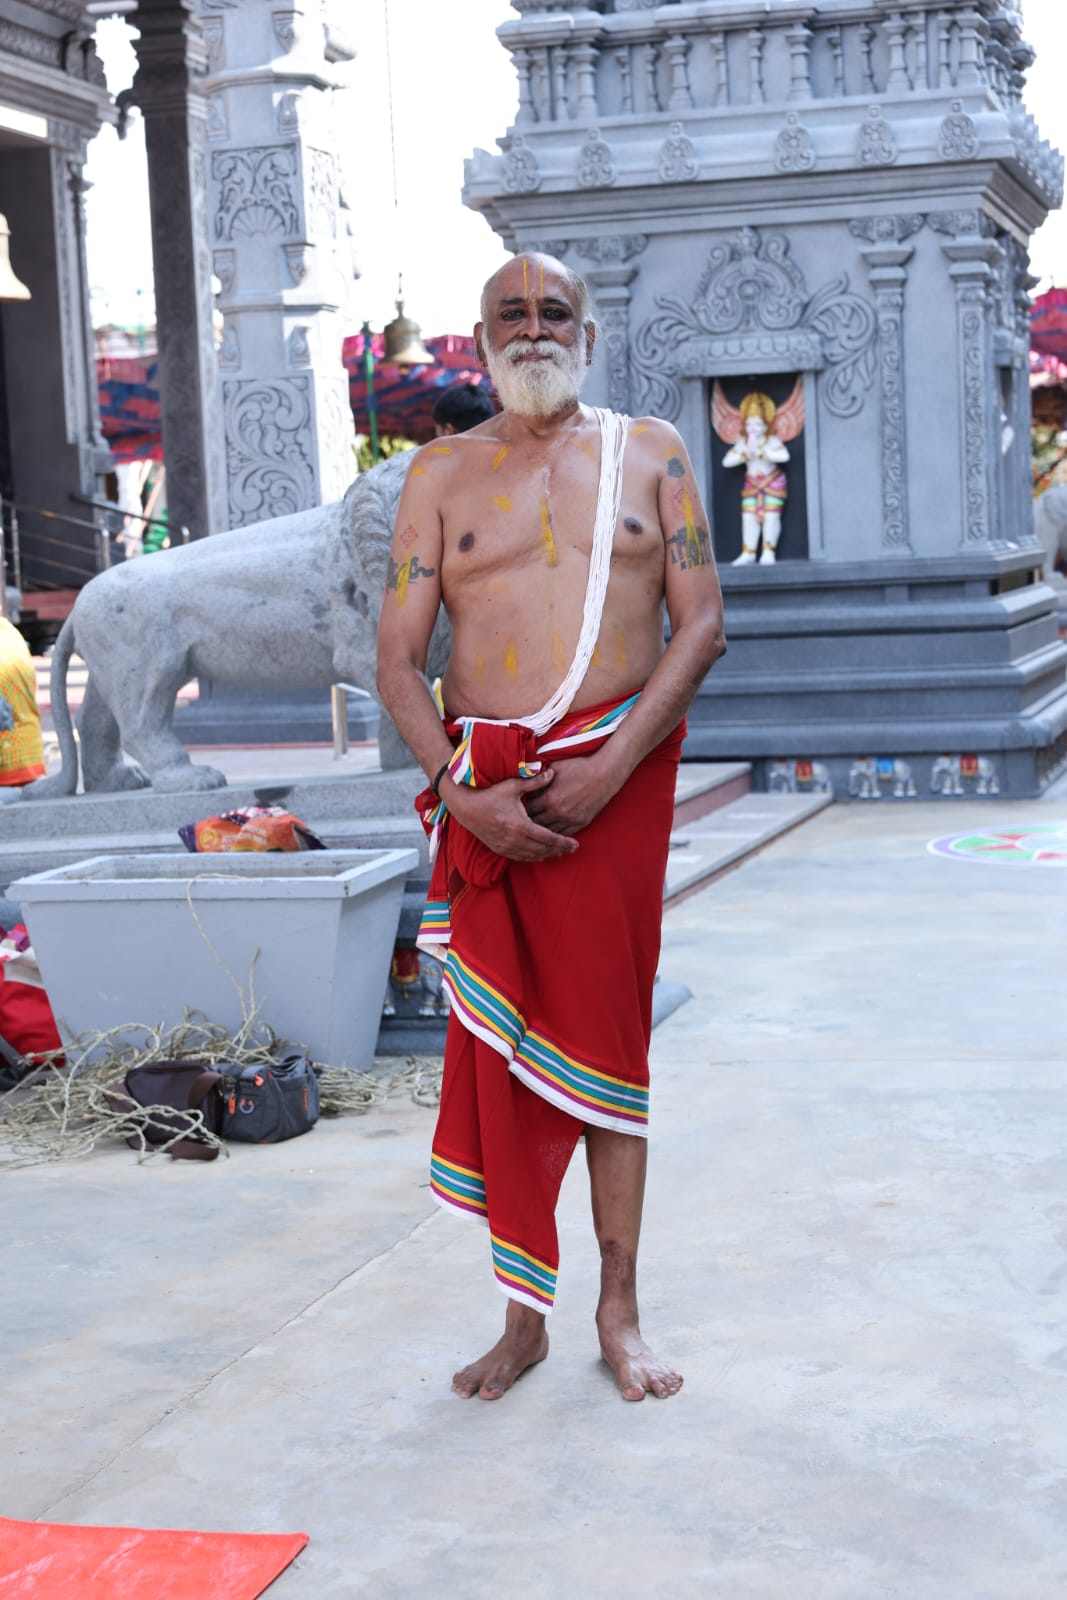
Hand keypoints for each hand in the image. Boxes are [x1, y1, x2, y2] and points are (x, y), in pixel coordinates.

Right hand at [445, 770, 577, 860]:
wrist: (466, 807)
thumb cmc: (490, 794)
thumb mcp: (512, 786)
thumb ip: (534, 782)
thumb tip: (552, 773)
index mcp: (520, 826)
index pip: (548, 838)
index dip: (563, 843)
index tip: (576, 844)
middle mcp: (514, 840)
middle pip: (543, 850)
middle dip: (559, 850)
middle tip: (572, 849)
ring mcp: (506, 847)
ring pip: (532, 856)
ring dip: (547, 855)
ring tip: (559, 852)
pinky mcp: (499, 849)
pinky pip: (520, 858)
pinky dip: (533, 857)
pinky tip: (540, 854)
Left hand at [523, 756, 617, 836]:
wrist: (604, 774)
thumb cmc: (579, 767)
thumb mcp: (555, 767)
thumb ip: (540, 778)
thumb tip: (527, 781)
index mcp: (548, 798)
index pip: (527, 810)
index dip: (520, 810)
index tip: (517, 809)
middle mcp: (557, 812)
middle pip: (535, 824)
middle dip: (527, 823)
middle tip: (521, 823)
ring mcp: (569, 820)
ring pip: (548, 833)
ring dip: (540, 832)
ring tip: (532, 832)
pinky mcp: (580, 823)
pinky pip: (563, 835)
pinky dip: (555, 836)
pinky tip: (549, 835)